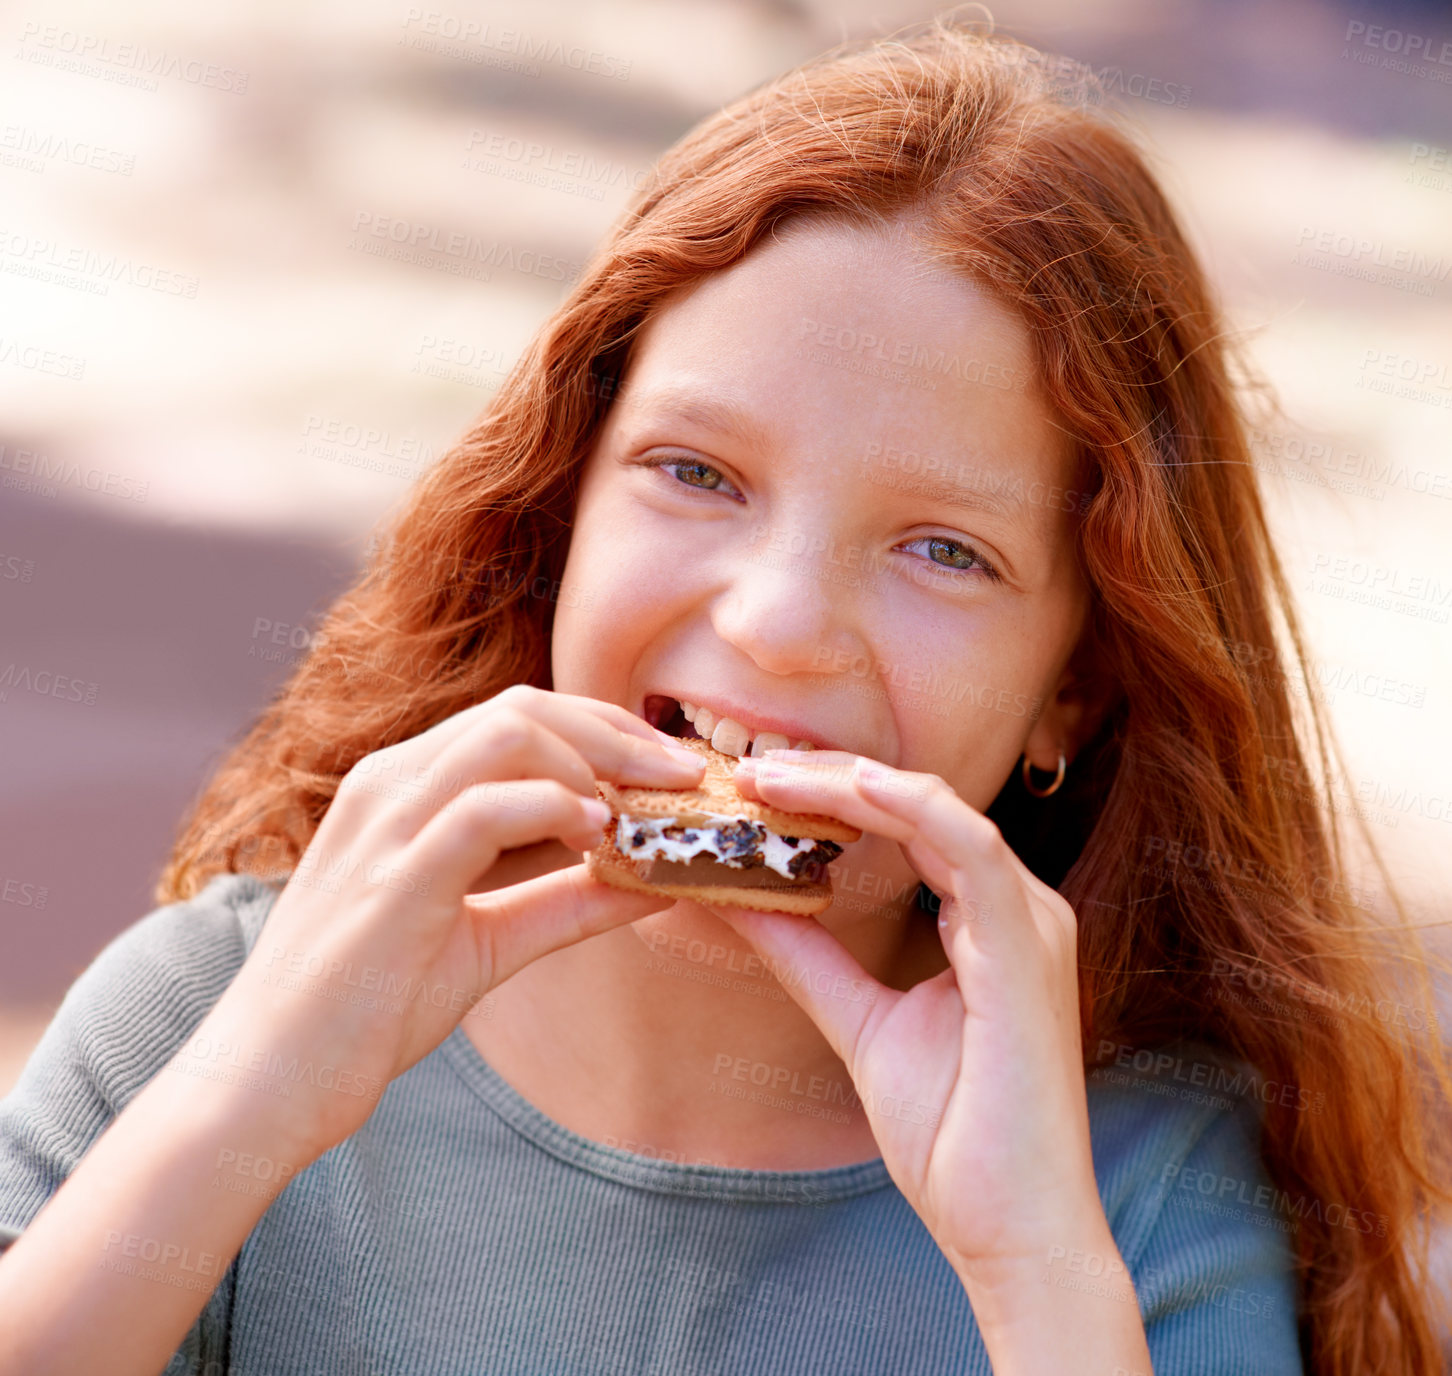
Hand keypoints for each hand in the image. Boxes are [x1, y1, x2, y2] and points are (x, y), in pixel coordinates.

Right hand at [195, 685, 704, 1156]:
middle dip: (618, 733)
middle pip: (523, 709)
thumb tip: (656, 882)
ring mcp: (385, 823)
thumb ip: (566, 901)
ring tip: (642, 808)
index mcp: (403, 785)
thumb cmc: (368, 1005)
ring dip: (595, 762)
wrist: (270, 1080)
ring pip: (508, 736)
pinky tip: (597, 838)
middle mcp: (390, 783)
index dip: (606, 731)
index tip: (670, 770)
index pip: (519, 717)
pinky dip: (555, 809)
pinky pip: (483, 809)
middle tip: (683, 776)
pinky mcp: (390, 877)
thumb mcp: (488, 938)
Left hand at [707, 749, 1107, 1282]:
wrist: (1014, 1230)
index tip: (754, 790)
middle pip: (919, 805)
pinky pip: (968, 850)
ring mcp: (1030, 923)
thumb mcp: (861, 1023)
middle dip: (831, 777)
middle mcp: (1019, 907)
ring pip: (937, 811)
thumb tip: (742, 903)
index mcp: (990, 919)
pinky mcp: (1026, 949)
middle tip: (748, 770)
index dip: (834, 796)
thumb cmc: (956, 1136)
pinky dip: (906, 810)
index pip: (910, 825)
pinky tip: (849, 791)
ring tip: (770, 777)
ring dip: (850, 783)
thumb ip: (810, 959)